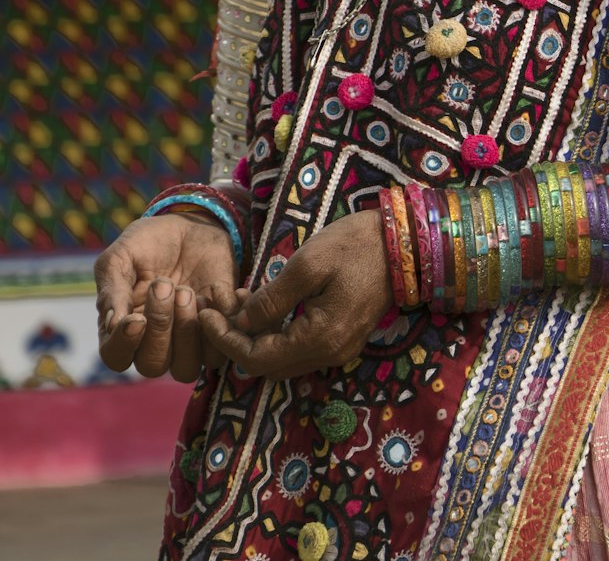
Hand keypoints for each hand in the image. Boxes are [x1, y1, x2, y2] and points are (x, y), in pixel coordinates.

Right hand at [94, 213, 238, 380]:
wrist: (193, 226)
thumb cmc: (150, 242)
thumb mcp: (122, 255)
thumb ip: (112, 287)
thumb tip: (111, 324)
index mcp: (122, 328)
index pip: (116, 357)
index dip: (124, 344)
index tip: (136, 319)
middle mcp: (152, 343)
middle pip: (152, 365)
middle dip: (160, 326)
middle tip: (164, 285)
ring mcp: (185, 343)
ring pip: (185, 368)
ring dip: (187, 332)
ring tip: (187, 291)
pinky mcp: (214, 334)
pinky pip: (218, 353)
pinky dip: (217, 324)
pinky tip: (212, 290)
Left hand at [199, 210, 392, 379]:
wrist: (403, 243)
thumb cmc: (354, 246)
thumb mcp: (307, 264)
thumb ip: (272, 299)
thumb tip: (241, 323)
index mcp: (319, 339)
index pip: (256, 358)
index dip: (225, 339)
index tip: (205, 313)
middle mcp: (328, 355)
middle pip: (266, 364)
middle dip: (235, 339)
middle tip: (216, 306)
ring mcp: (337, 350)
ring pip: (281, 357)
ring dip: (253, 336)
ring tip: (235, 301)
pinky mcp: (341, 338)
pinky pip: (298, 346)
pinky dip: (274, 331)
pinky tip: (262, 304)